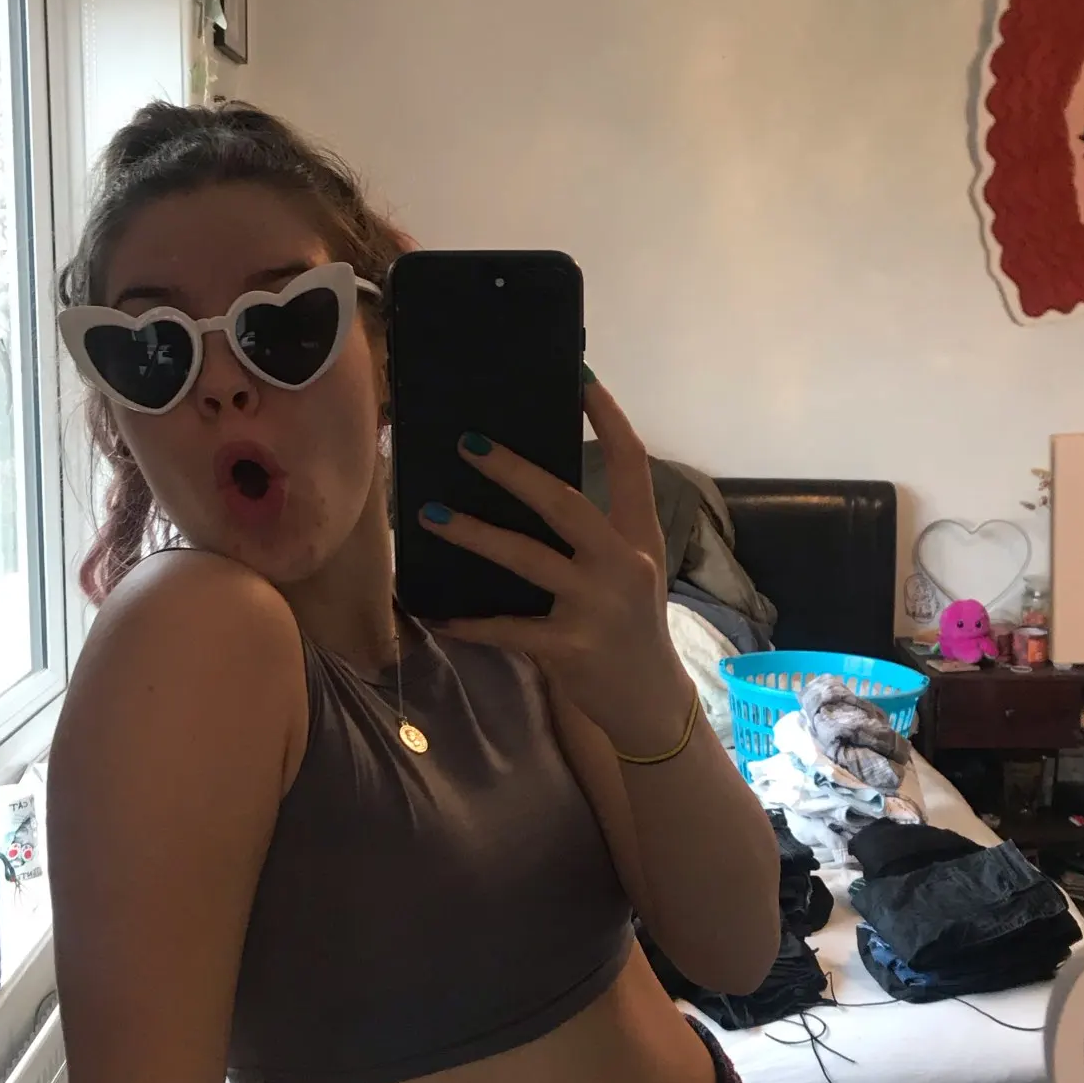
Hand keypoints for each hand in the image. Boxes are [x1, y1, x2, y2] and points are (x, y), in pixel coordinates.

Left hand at [418, 375, 695, 755]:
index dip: (608, 418)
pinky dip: (469, 622)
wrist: (652, 704)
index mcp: (639, 538)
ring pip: (527, 559)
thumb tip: (530, 489)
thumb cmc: (631, 628)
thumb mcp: (629, 573)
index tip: (579, 378)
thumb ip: (594, 536)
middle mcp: (623, 565)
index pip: (630, 465)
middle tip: (467, 444)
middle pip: (565, 503)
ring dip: (474, 535)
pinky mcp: (569, 649)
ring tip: (431, 516)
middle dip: (513, 471)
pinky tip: (434, 615)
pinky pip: (507, 628)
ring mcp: (597, 607)